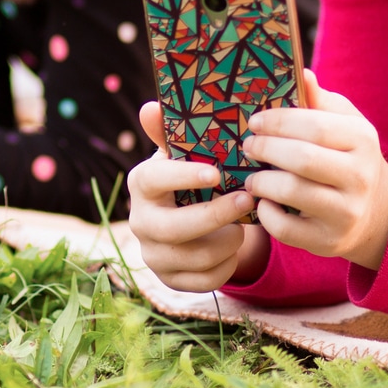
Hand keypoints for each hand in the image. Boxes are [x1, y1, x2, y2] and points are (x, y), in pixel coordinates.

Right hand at [127, 102, 267, 292]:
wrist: (190, 221)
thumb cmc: (191, 179)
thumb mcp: (183, 154)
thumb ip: (169, 131)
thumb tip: (150, 107)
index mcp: (141, 184)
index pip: (153, 179)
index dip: (182, 177)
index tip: (216, 173)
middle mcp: (140, 221)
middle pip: (173, 227)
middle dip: (215, 215)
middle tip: (247, 200)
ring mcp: (153, 254)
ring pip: (195, 257)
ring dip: (228, 241)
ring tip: (244, 225)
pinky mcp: (170, 280)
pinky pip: (205, 280)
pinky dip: (227, 266)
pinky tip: (234, 248)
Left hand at [241, 69, 387, 269]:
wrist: (377, 212)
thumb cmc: (349, 157)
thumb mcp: (345, 125)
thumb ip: (320, 101)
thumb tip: (300, 73)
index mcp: (362, 140)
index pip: (314, 125)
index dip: (278, 122)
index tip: (254, 122)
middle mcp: (359, 176)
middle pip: (302, 158)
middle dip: (266, 149)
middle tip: (247, 146)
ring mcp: (346, 212)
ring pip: (292, 192)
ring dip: (261, 181)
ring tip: (252, 176)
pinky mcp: (328, 241)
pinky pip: (286, 228)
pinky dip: (266, 213)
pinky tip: (264, 202)